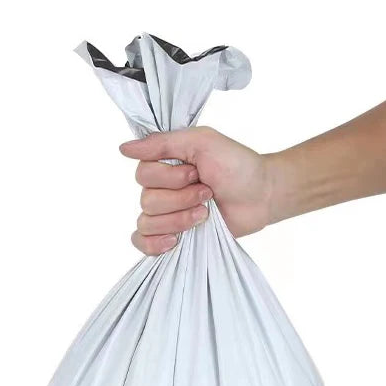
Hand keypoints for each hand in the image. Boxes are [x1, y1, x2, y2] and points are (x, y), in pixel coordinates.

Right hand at [119, 127, 275, 254]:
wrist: (261, 195)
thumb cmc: (236, 165)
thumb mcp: (201, 141)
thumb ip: (162, 142)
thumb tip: (123, 149)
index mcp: (164, 164)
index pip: (143, 174)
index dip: (169, 178)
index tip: (195, 173)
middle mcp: (161, 188)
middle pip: (146, 200)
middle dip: (180, 199)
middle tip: (207, 193)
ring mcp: (166, 214)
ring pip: (148, 222)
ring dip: (179, 219)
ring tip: (205, 213)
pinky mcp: (173, 235)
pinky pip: (142, 243)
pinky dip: (153, 243)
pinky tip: (174, 240)